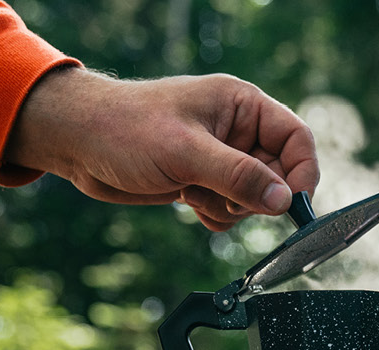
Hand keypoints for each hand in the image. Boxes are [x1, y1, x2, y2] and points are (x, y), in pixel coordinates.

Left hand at [4, 68, 318, 230]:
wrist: (77, 143)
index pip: (296, 139)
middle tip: (226, 198)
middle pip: (279, 174)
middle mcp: (237, 131)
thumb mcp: (187, 152)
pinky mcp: (203, 181)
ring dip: (233, 208)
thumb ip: (240, 177)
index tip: (291, 205)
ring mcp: (220, 158)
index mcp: (242, 106)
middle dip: (257, 196)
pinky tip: (190, 203)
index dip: (301, 173)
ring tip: (197, 194)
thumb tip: (284, 200)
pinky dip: (217, 215)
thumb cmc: (125, 129)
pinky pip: (231, 209)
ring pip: (255, 197)